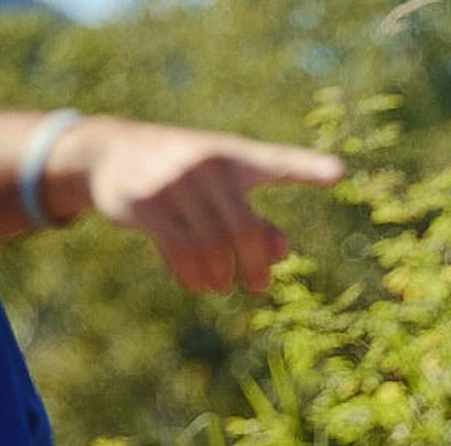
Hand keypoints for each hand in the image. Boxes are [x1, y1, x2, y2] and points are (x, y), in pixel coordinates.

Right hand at [57, 118, 343, 293]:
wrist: (109, 153)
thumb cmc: (182, 176)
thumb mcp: (221, 191)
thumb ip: (257, 221)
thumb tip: (283, 252)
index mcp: (234, 156)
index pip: (277, 164)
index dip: (308, 169)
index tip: (340, 174)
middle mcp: (206, 165)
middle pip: (245, 234)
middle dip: (256, 268)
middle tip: (259, 287)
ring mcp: (173, 182)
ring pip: (213, 252)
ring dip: (222, 279)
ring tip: (222, 283)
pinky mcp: (146, 204)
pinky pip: (182, 257)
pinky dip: (196, 280)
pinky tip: (199, 284)